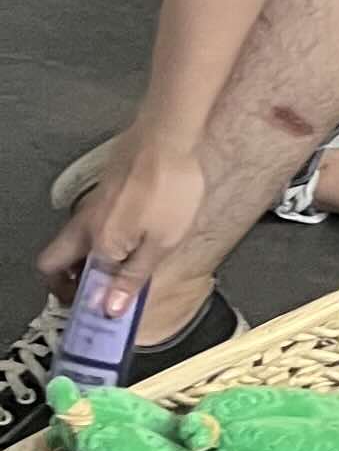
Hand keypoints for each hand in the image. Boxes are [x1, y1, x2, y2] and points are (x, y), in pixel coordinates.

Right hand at [37, 125, 205, 302]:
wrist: (168, 137)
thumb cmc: (169, 190)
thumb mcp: (161, 243)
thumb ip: (133, 277)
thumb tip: (109, 308)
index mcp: (97, 244)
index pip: (66, 282)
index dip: (79, 301)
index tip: (99, 313)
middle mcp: (85, 226)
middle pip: (56, 261)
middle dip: (68, 281)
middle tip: (96, 291)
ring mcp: (92, 206)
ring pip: (73, 242)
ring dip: (86, 259)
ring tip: (120, 268)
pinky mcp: (104, 192)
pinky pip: (91, 224)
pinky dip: (100, 239)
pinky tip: (130, 238)